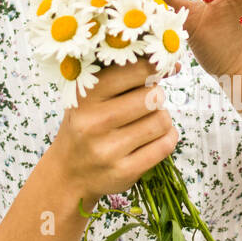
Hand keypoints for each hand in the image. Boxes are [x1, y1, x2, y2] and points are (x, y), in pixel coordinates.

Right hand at [50, 56, 181, 207]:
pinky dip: (168, 137)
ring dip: (163, 118)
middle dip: (157, 97)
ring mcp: (108, 150)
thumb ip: (124, 77)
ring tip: (149, 121)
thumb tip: (174, 65)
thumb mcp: (90, 97)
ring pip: (162, 121)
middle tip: (147, 102)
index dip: (153, 67)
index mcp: (85, 96)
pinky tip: (155, 137)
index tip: (154, 71)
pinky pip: (165, 145)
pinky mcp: (124, 171)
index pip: (134, 70)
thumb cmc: (85, 126)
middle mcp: (94, 122)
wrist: (67, 175)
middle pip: (153, 97)